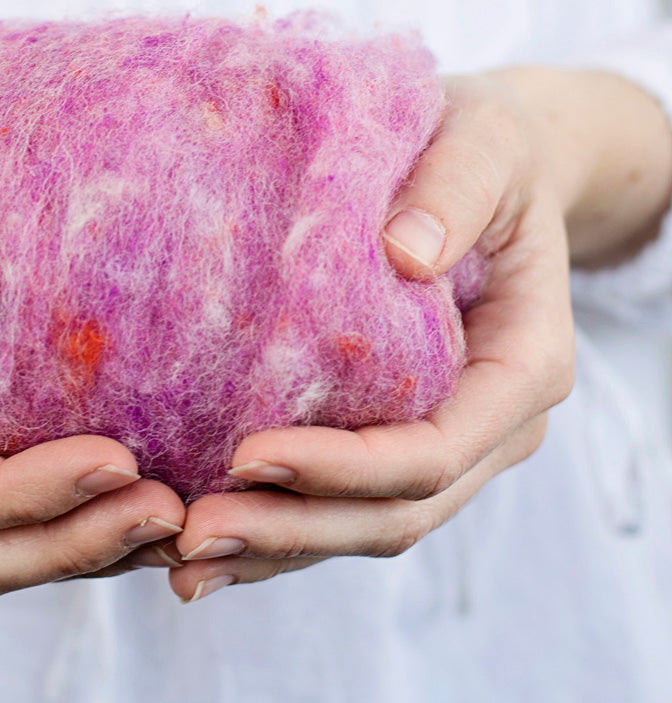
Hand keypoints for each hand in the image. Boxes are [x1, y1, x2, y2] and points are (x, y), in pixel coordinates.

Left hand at [165, 67, 671, 601]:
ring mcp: (444, 441)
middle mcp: (488, 425)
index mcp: (521, 368)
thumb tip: (404, 253)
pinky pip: (338, 502)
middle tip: (192, 535)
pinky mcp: (393, 437)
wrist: (488, 169)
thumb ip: (457, 190)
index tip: (250, 456)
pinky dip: (276, 529)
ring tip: (182, 559)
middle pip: (393, 512)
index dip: (345, 467)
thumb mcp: (486, 144)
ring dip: (274, 549)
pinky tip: (202, 544)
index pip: (434, 449)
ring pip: (361, 525)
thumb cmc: (489, 150)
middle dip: (294, 530)